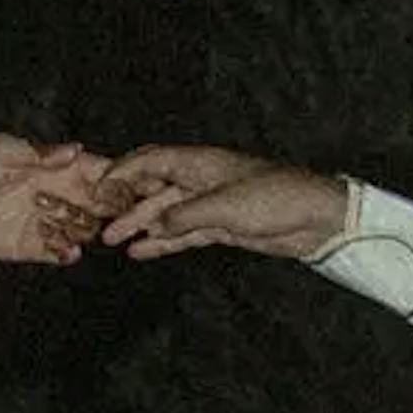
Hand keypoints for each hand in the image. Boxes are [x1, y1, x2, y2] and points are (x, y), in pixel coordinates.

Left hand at [0, 132, 122, 267]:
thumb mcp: (2, 149)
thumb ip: (39, 153)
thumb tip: (75, 150)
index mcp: (52, 167)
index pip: (93, 171)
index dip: (112, 176)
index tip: (124, 181)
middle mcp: (53, 194)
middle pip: (96, 202)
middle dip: (110, 206)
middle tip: (118, 212)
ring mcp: (43, 221)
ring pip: (82, 228)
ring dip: (87, 229)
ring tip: (85, 229)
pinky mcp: (30, 246)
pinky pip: (58, 253)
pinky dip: (67, 253)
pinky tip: (69, 250)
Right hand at [97, 142, 358, 262]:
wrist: (314, 218)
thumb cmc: (276, 199)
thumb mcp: (224, 207)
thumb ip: (183, 216)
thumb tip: (154, 225)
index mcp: (200, 163)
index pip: (151, 161)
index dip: (122, 171)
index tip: (98, 186)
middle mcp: (200, 180)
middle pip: (153, 187)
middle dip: (125, 201)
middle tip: (99, 219)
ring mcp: (209, 204)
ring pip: (165, 213)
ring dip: (139, 225)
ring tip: (112, 240)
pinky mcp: (219, 226)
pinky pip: (182, 233)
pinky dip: (162, 241)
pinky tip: (141, 251)